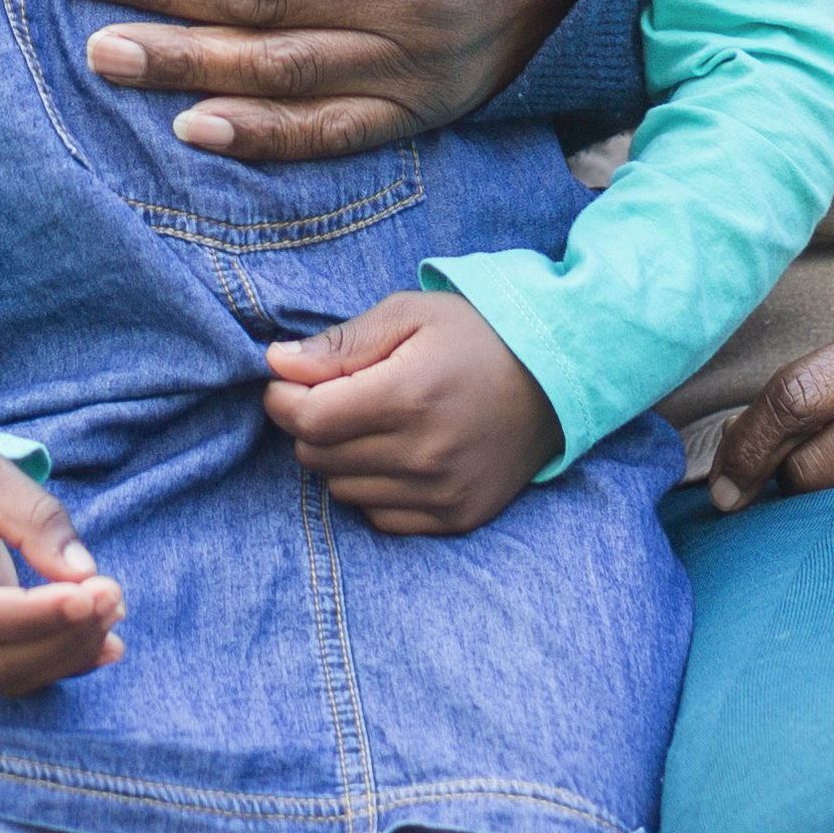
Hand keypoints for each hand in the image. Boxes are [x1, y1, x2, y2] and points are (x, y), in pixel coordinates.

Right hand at [0, 435, 126, 695]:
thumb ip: (33, 518)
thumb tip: (83, 575)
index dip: (37, 616)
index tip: (94, 594)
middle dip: (62, 637)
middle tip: (113, 596)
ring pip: (2, 675)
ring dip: (65, 653)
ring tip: (111, 611)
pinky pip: (6, 669)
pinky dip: (55, 660)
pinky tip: (98, 641)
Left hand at [263, 287, 560, 535]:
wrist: (557, 378)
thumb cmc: (477, 335)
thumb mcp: (409, 314)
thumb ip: (340, 344)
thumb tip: (276, 363)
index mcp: (407, 394)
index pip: (308, 419)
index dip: (283, 399)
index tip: (289, 381)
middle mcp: (424, 453)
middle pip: (318, 457)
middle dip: (312, 424)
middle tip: (337, 395)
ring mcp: (442, 492)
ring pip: (343, 491)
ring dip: (341, 458)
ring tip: (374, 423)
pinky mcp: (457, 517)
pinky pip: (381, 518)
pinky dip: (374, 489)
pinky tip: (397, 455)